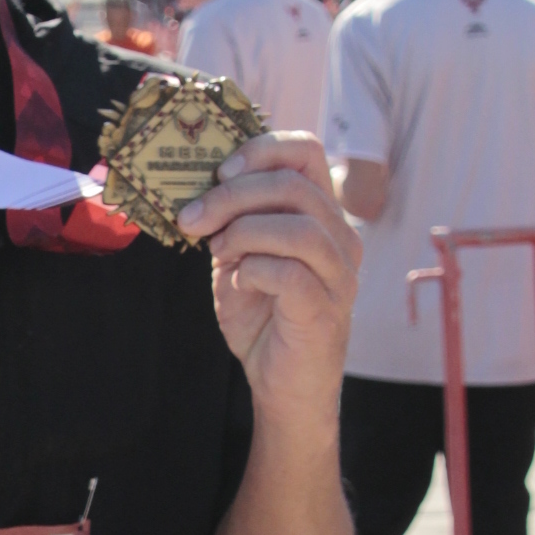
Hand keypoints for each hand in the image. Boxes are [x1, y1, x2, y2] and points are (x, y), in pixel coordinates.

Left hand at [178, 132, 359, 430]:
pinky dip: (252, 271)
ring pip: (299, 227)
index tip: (220, 171)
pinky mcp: (325, 309)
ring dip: (244, 232)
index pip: (308, 152)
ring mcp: (340, 274)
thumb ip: (230, 221)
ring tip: (220, 254)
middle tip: (193, 219)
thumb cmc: (262, 317)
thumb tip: (198, 189)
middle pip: (295, 186)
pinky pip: (290, 273)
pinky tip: (239, 284)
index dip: (263, 149)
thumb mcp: (238, 256)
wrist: (282, 385)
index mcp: (321, 215)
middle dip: (233, 196)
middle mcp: (341, 238)